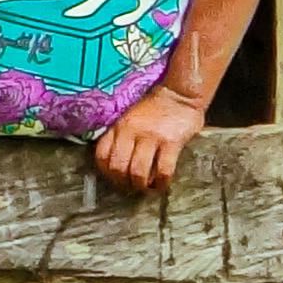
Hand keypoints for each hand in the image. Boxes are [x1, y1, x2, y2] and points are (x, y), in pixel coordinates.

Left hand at [92, 82, 207, 189]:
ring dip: (141, 185)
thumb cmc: (154, 109)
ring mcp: (151, 137)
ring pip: (138, 172)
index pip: (102, 155)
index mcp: (119, 126)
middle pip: (118, 167)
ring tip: (147, 187)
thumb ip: (120, 136)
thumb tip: (114, 164)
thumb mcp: (129, 118)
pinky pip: (163, 171)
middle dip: (124, 183)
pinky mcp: (171, 142)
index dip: (106, 173)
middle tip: (132, 186)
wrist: (180, 94)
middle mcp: (131, 131)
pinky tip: (162, 184)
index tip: (115, 178)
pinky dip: (161, 183)